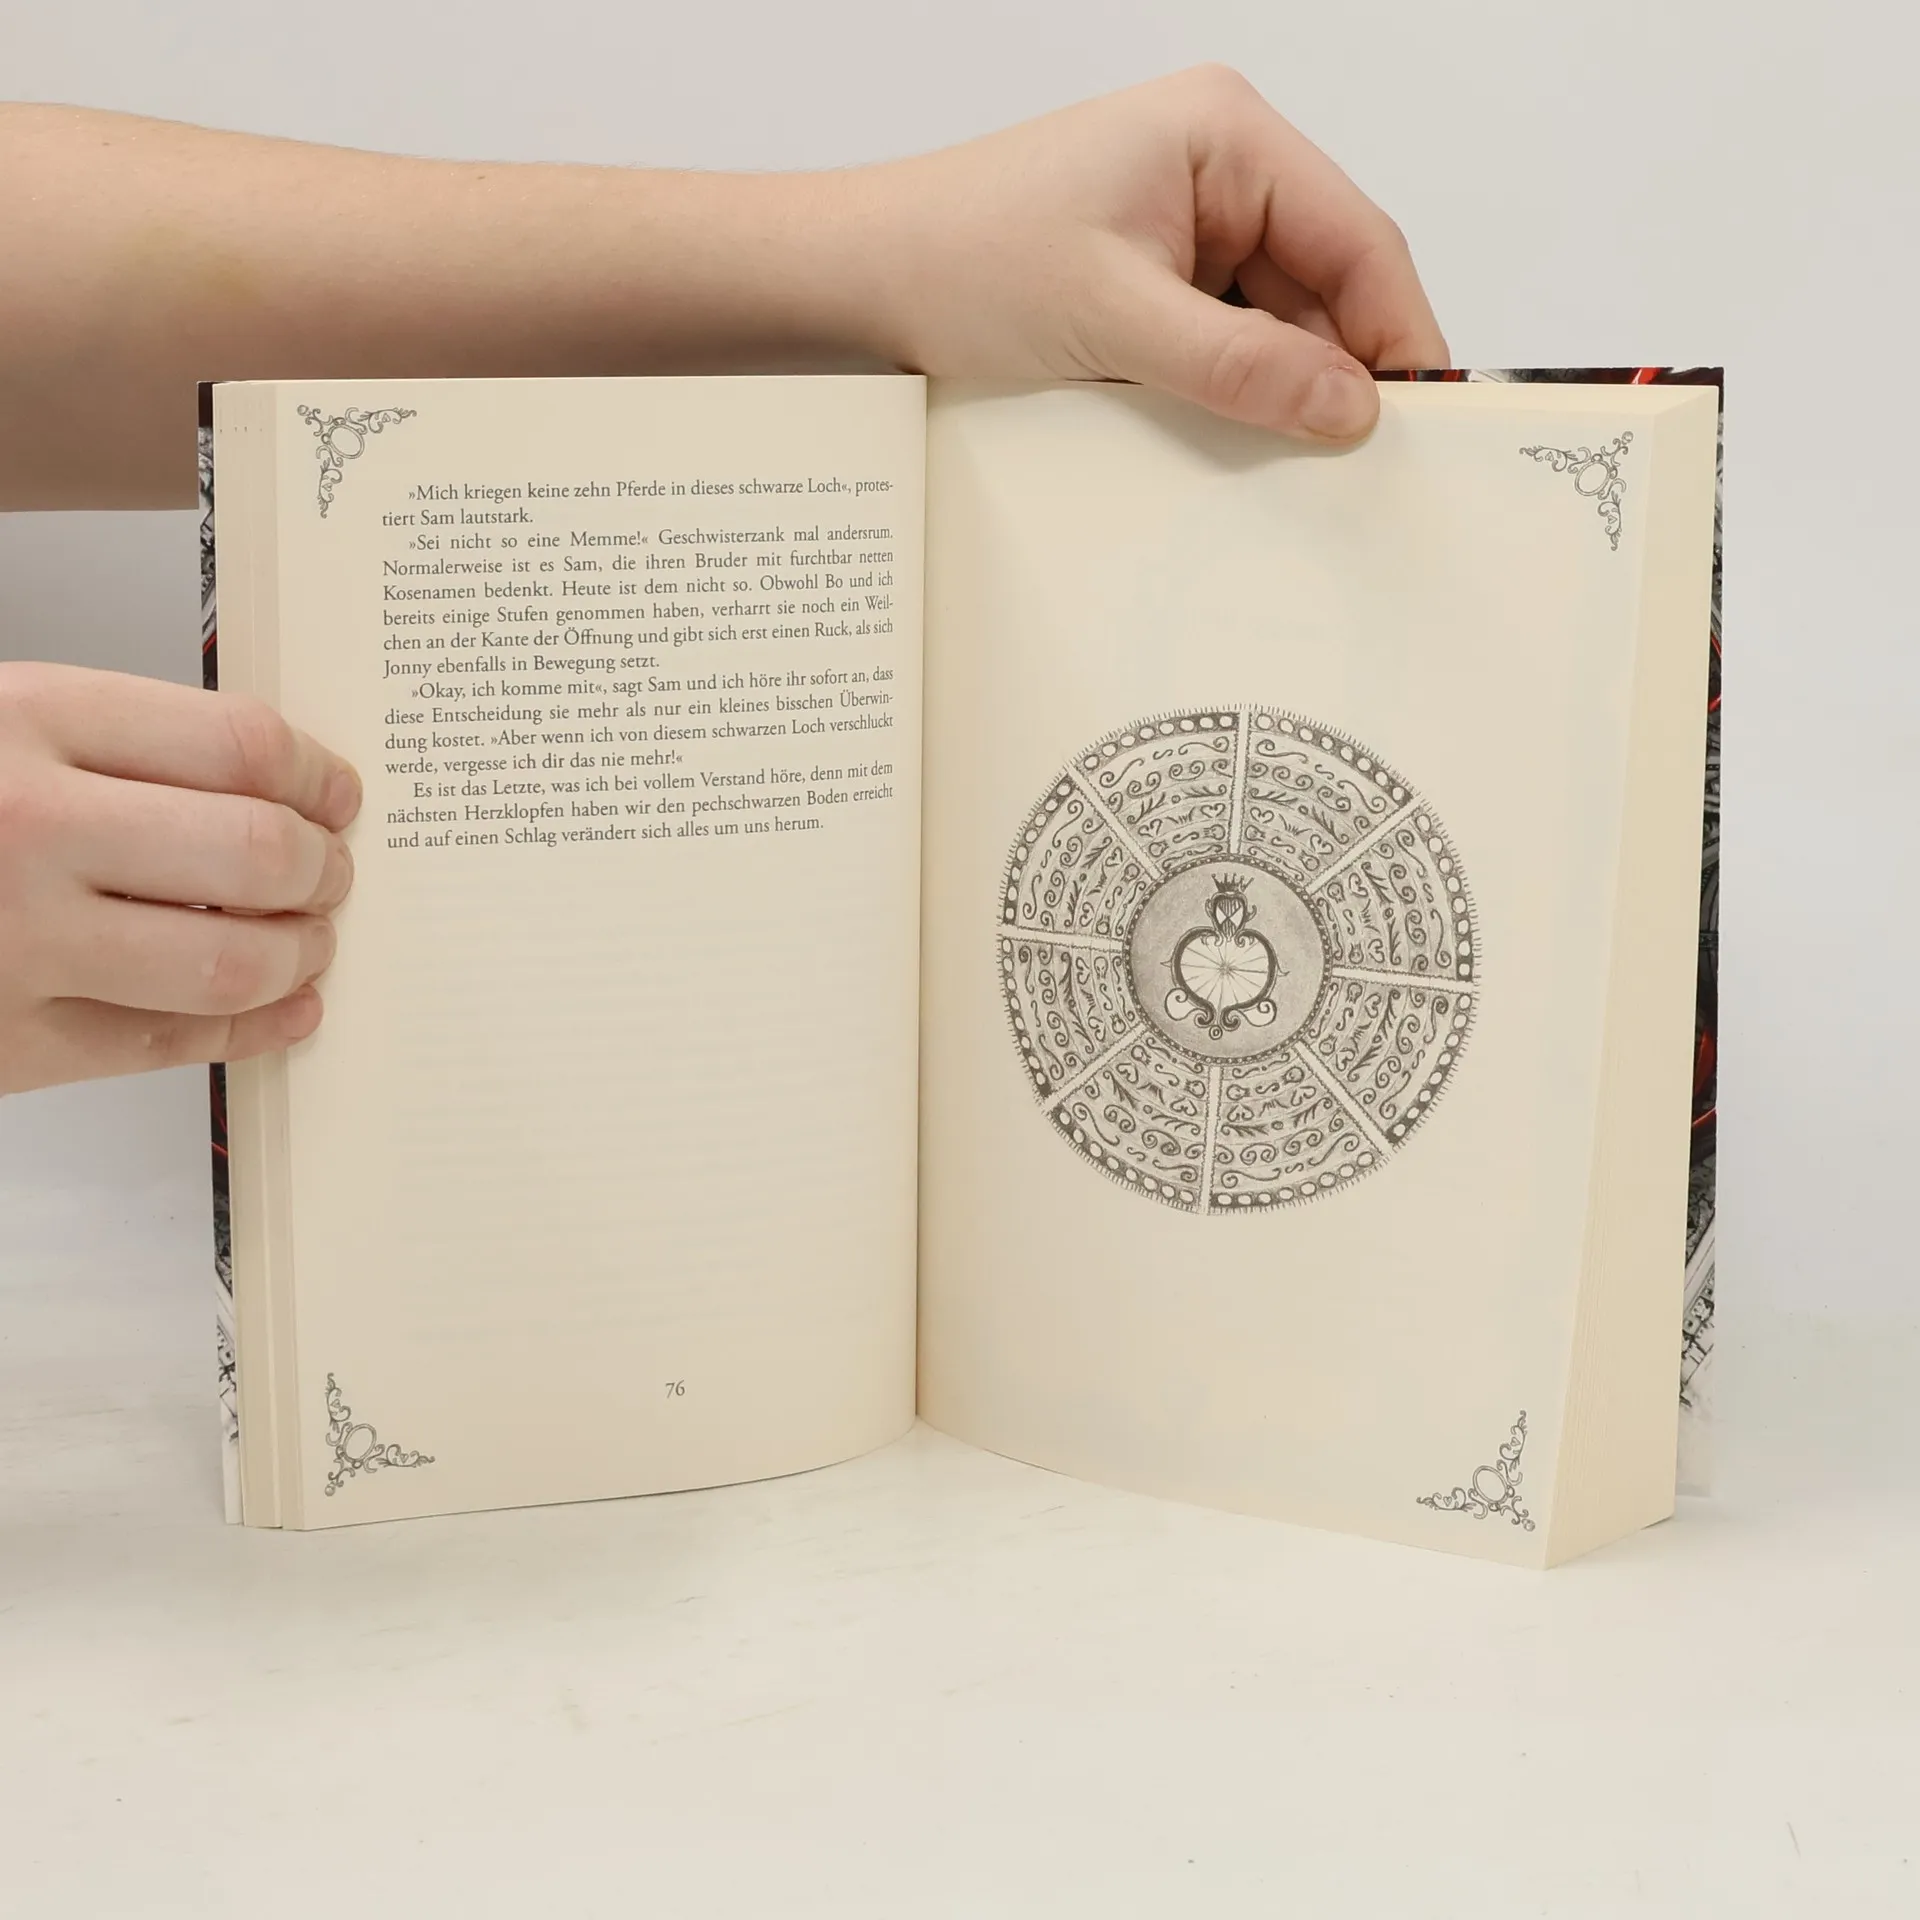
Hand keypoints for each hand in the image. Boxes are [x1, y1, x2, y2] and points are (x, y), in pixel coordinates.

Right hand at [0, 663, 358, 1094]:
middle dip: (322, 868)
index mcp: (25, 722)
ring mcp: (16, 945)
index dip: (317, 775)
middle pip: (255, 853)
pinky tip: (287, 1009)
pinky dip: (253, 1030)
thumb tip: (274, 788)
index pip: (239, 744)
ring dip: (301, 954)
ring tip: (311, 939)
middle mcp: (27, 829)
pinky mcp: (7, 1043)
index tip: (340, 796)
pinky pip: (168, 1045)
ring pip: (230, 962)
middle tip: (333, 873)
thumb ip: (116, 746)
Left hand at [860, 66, 1446, 443]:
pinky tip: (1226, 444)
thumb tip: (1347, 407)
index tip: (1419, 422)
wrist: (860, 281)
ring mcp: (1186, 227)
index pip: (1357, 239)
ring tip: (1281, 466)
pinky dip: (1231, 395)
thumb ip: (1239, 365)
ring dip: (1277, 393)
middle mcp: (1217, 170)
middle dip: (1336, 374)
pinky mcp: (1155, 280)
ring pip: (1277, 324)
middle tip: (1354, 470)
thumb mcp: (1114, 322)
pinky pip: (1225, 343)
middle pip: (1326, 286)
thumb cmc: (961, 261)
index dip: (1398, 334)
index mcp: (1225, 136)